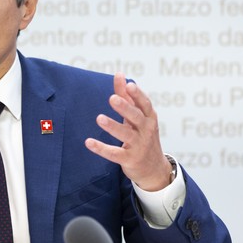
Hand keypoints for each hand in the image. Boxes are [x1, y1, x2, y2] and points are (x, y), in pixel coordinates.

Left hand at [85, 73, 171, 190]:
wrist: (153, 168)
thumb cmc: (142, 135)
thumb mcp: (138, 116)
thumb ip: (127, 96)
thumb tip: (119, 74)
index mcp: (149, 118)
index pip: (144, 104)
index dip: (137, 95)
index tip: (129, 85)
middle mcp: (146, 130)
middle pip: (136, 117)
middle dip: (125, 108)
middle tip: (112, 98)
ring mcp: (139, 146)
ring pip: (126, 134)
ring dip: (113, 126)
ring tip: (99, 118)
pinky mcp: (129, 159)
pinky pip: (114, 153)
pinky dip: (101, 148)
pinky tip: (89, 142)